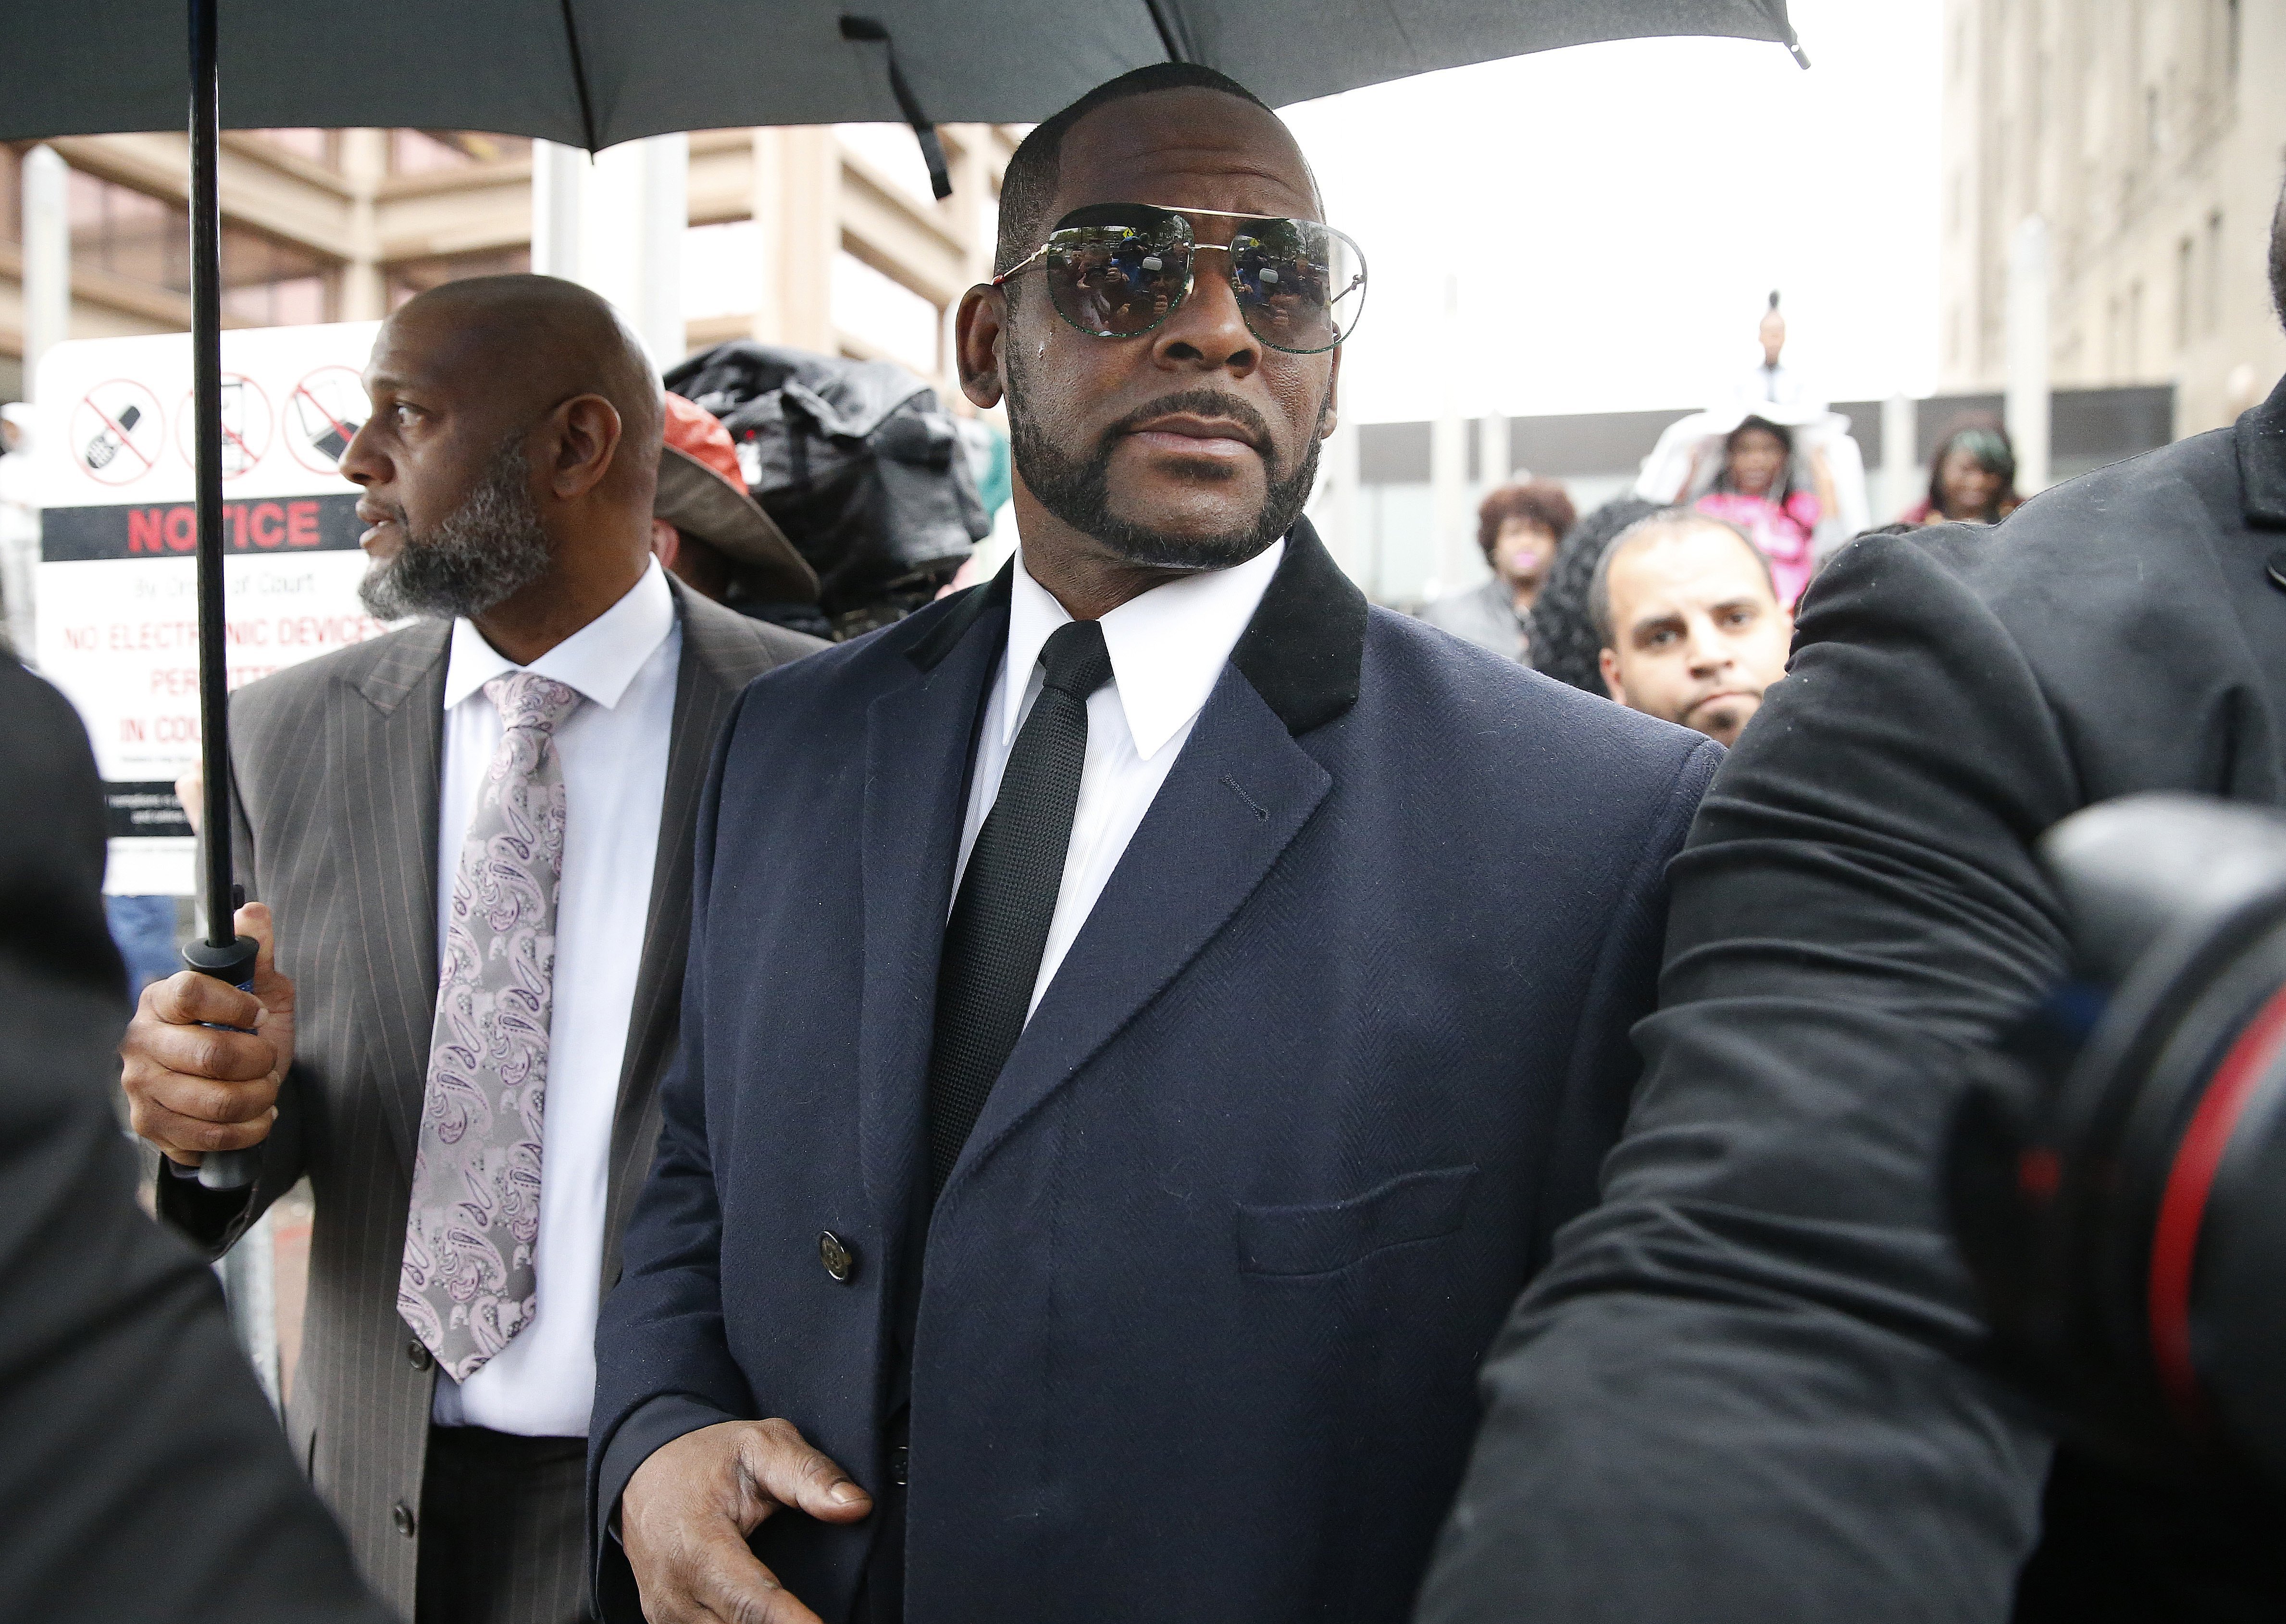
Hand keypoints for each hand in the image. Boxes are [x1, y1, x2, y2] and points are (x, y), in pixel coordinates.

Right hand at [121, 902, 295, 1166]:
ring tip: (263, 1088)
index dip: (235, 1005)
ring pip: (216, 1102)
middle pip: (211, 1055)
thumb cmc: (242, 1030)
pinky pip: (210, 1139)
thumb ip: (257, 952)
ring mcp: (139, 1087)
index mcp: (161, 998)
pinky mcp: (149, 1126)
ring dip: (258, 1098)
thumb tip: (253, 912)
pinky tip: (253, 1116)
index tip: (258, 1014)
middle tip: (267, 1059)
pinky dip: (248, 1130)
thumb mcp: (259, 989)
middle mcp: (140, 1041)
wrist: (227, 1083)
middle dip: (259, 1061)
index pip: (191, 992)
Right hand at [622, 1419, 872, 1623]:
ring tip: (801, 1617)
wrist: (644, 1469)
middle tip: (824, 1621)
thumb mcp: (761, 1444)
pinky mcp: (665, 1622)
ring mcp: (666, 1611)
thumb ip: (809, 1475)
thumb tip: (855, 1505)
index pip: (750, 1600)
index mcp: (698, 1543)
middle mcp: (675, 1588)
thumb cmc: (705, 1457)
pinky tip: (771, 1620)